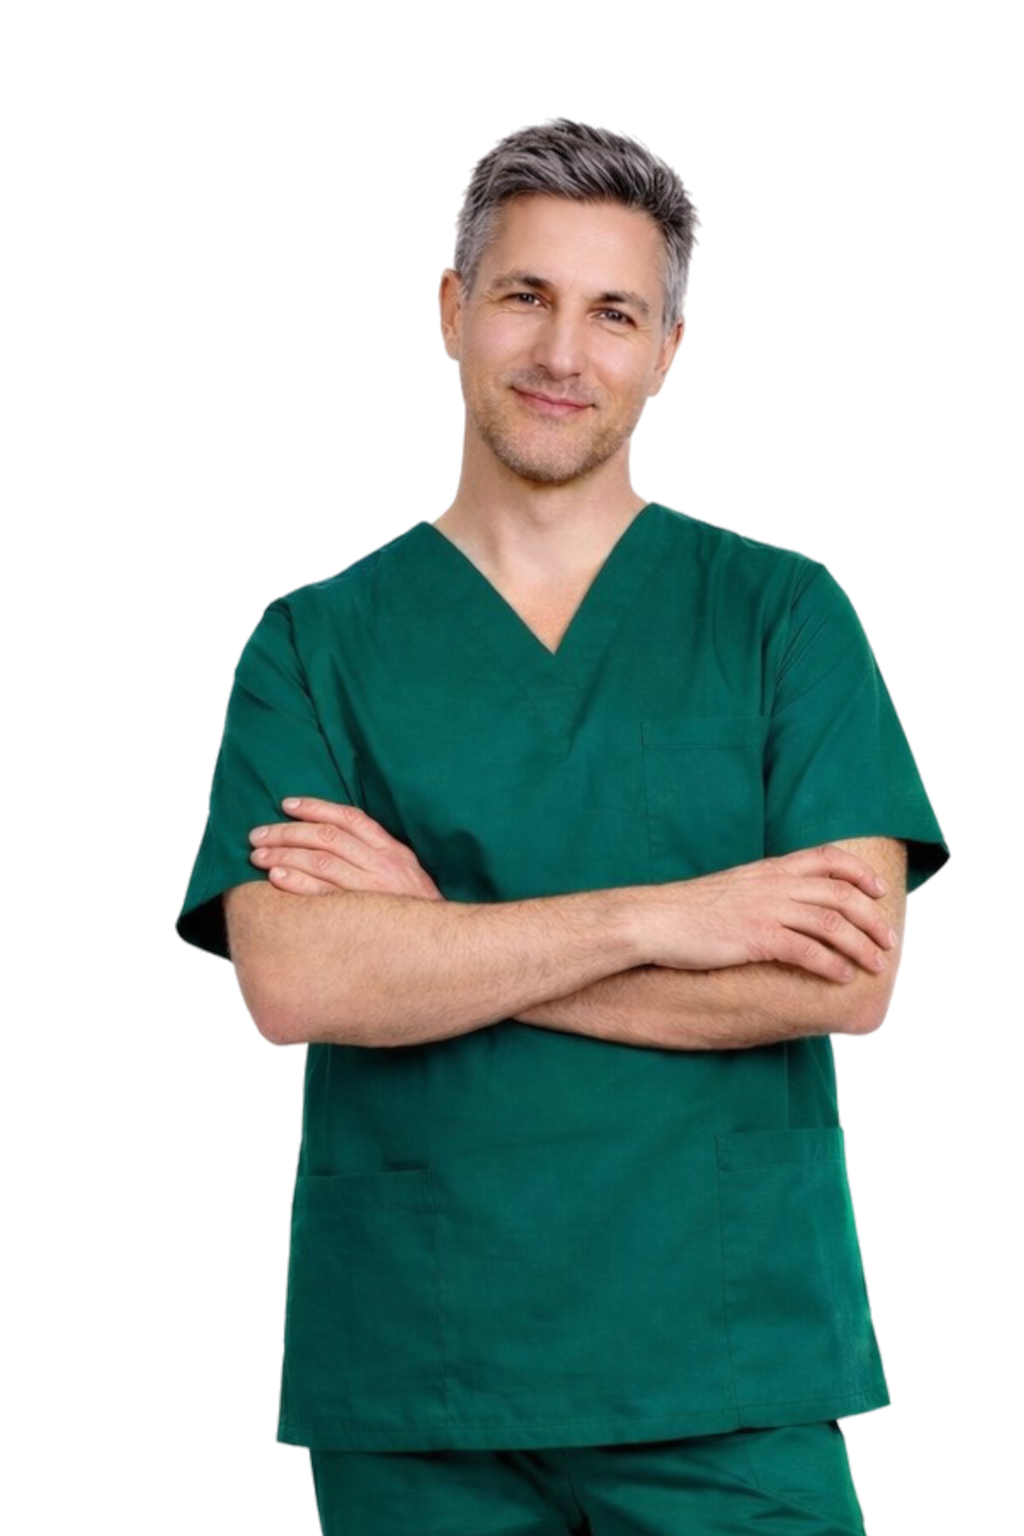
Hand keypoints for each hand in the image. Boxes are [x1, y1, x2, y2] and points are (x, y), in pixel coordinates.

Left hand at [248, 796, 444, 898]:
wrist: (442, 949)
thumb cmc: (415, 911)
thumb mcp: (405, 873)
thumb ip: (375, 854)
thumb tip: (333, 838)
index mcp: (392, 851)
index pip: (349, 818)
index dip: (315, 807)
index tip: (286, 805)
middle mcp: (383, 865)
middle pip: (326, 838)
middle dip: (286, 833)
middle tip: (257, 836)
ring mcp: (372, 891)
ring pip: (319, 862)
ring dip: (284, 856)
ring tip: (258, 856)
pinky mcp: (362, 916)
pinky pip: (322, 895)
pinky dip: (296, 883)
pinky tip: (275, 878)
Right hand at [640, 844, 898, 981]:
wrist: (653, 920)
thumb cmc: (686, 910)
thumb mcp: (731, 888)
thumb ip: (761, 891)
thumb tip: (782, 908)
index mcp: (769, 869)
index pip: (827, 858)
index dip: (859, 872)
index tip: (878, 890)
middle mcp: (774, 885)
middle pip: (840, 894)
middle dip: (872, 918)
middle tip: (889, 940)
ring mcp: (766, 910)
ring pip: (832, 924)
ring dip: (862, 945)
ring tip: (877, 964)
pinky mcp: (756, 937)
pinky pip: (807, 951)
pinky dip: (832, 964)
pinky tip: (844, 977)